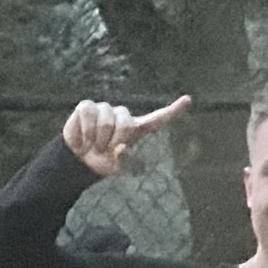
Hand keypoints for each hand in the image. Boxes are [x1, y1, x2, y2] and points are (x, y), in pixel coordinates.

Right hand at [61, 94, 189, 180]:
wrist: (79, 161)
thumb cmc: (103, 162)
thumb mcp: (117, 167)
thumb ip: (124, 161)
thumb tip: (121, 148)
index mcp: (136, 129)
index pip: (158, 119)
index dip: (173, 110)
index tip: (188, 100)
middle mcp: (123, 116)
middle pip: (126, 123)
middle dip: (115, 140)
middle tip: (105, 150)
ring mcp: (105, 109)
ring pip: (106, 120)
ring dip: (98, 139)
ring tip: (94, 145)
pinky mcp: (87, 107)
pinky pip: (89, 113)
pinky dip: (85, 130)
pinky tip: (83, 138)